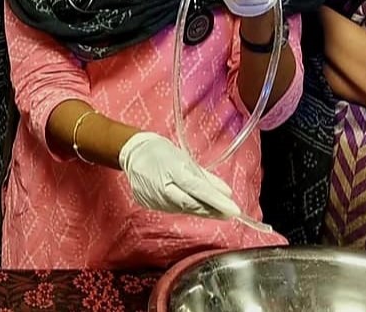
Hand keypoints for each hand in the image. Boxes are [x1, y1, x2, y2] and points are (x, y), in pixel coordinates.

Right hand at [118, 132, 241, 218]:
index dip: (216, 201)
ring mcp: (152, 198)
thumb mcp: (184, 159)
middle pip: (191, 204)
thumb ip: (206, 177)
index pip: (198, 189)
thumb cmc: (159, 151)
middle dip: (211, 210)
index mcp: (171, 170)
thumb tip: (226, 192)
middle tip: (228, 213)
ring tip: (211, 208)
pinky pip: (171, 208)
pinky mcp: (147, 203)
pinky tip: (190, 203)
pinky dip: (184, 207)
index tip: (234, 211)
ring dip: (199, 209)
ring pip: (182, 209)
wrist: (131, 152)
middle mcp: (161, 187)